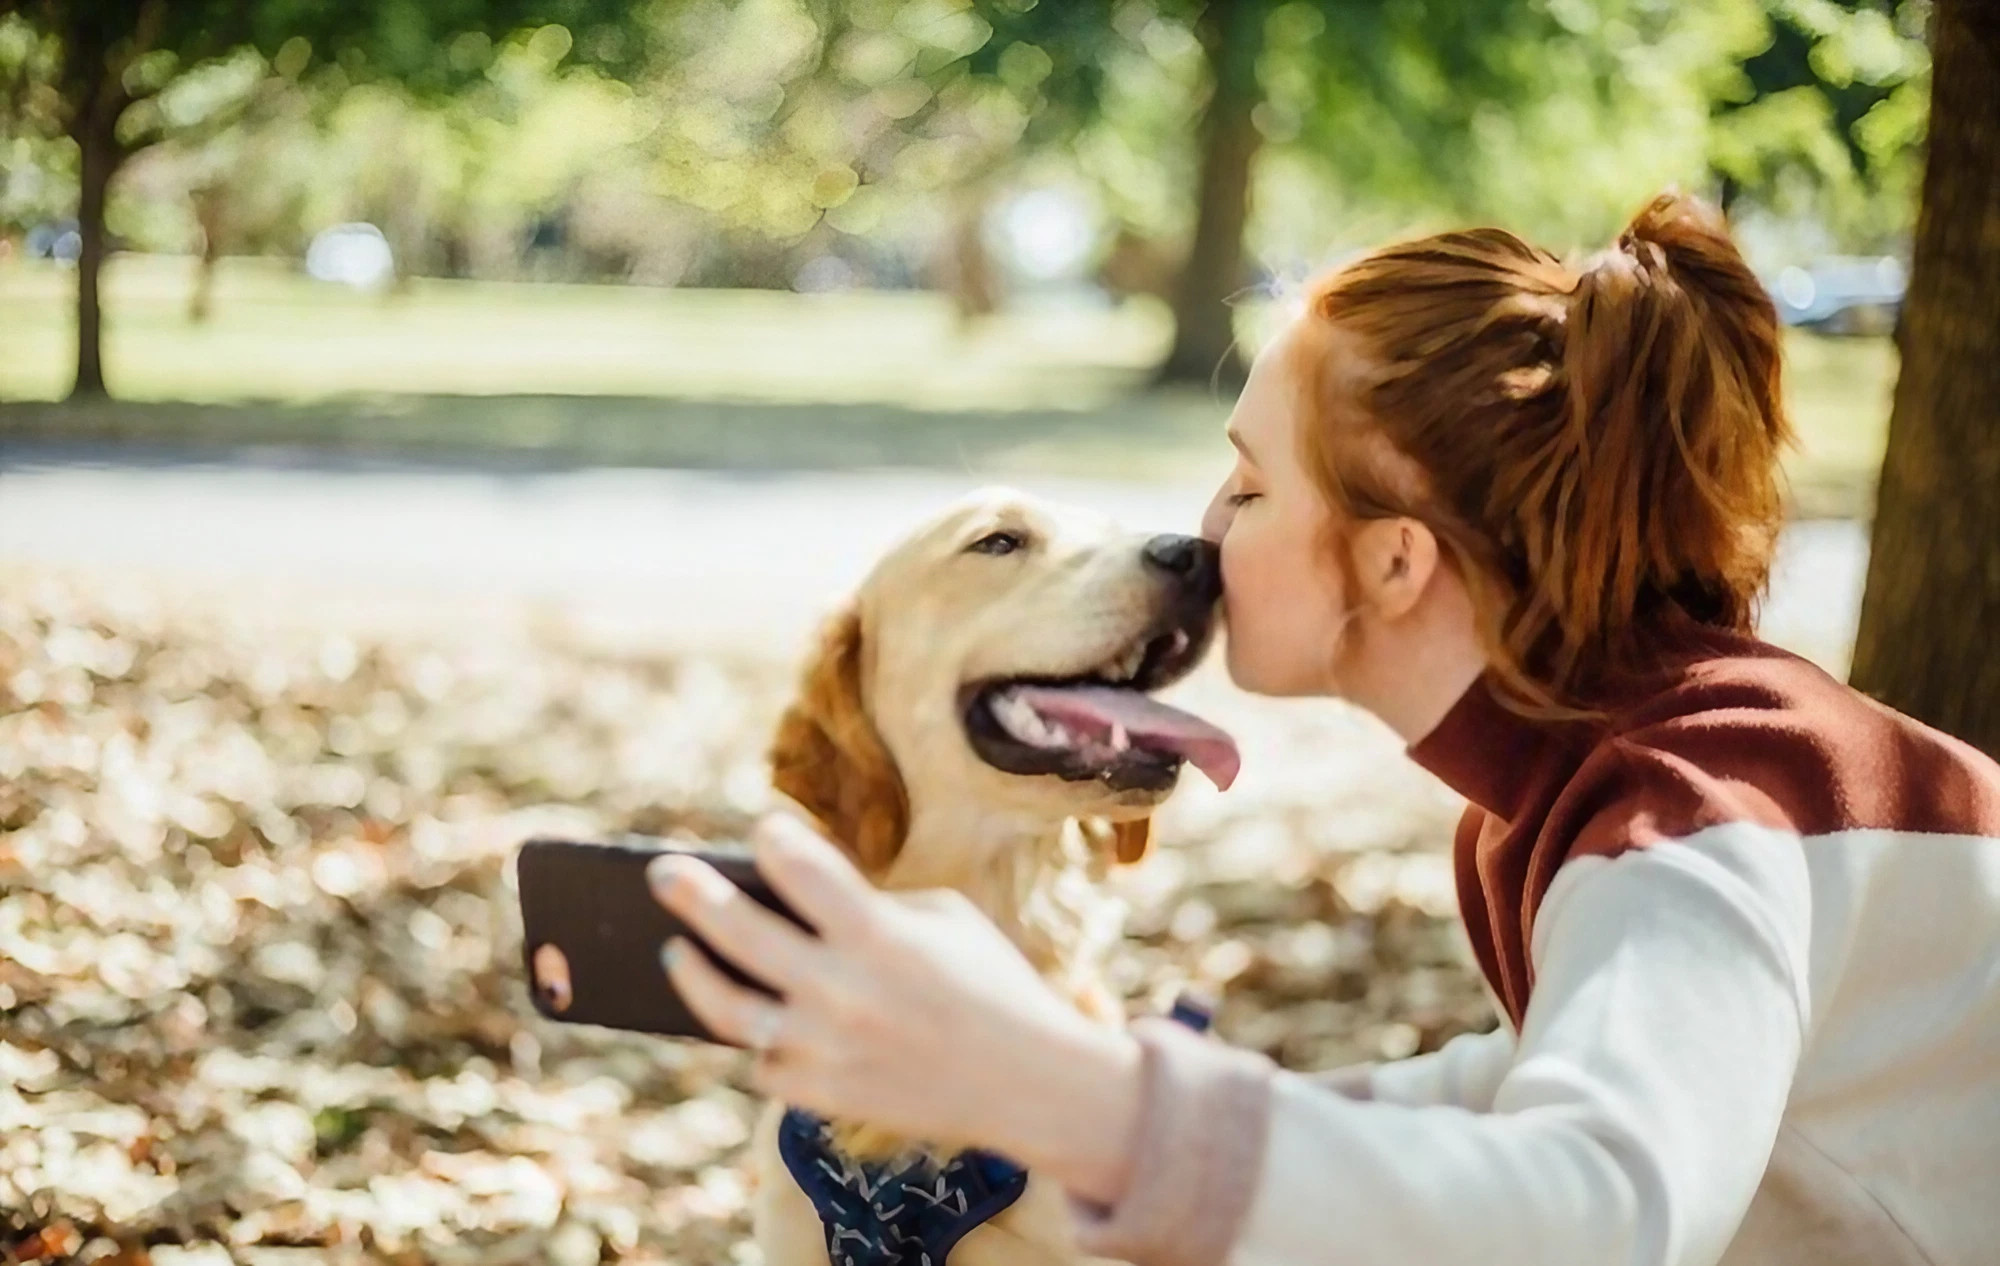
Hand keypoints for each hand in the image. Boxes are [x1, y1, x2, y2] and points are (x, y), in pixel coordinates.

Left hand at [648, 813, 1143, 1202]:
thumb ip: (872, 902)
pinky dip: (757, 1040)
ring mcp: (827, 1049)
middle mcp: (844, 991)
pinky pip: (764, 1062)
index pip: (799, 868)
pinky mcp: (823, 1096)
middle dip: (691, 894)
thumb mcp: (946, 920)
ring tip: (672, 952)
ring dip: (693, 974)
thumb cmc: (991, 985)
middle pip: (740, 933)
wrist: (1032, 1085)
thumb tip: (795, 894)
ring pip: (728, 1009)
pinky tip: (749, 1017)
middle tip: (662, 872)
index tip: (763, 831)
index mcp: (881, 935)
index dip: (774, 840)